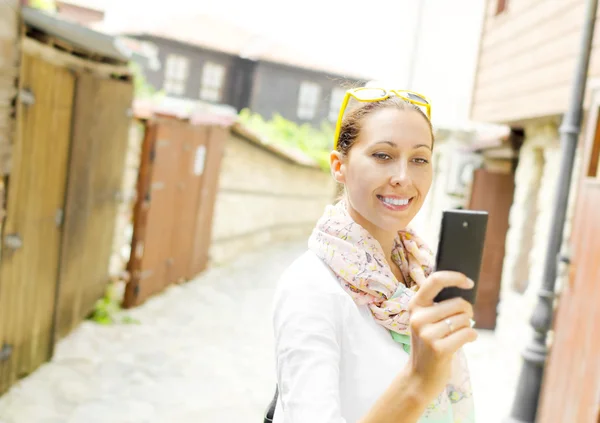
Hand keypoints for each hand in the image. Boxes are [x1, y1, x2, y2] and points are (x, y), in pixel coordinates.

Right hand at [407, 271, 477, 400]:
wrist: (419, 376)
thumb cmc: (429, 344)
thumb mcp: (425, 320)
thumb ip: (438, 304)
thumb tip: (465, 285)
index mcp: (415, 305)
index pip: (435, 280)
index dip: (455, 277)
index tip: (469, 282)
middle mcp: (418, 318)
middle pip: (459, 303)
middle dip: (467, 312)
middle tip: (460, 322)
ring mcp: (427, 334)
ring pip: (465, 319)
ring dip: (467, 326)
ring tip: (456, 335)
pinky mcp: (439, 349)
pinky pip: (468, 333)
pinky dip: (471, 336)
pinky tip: (463, 342)